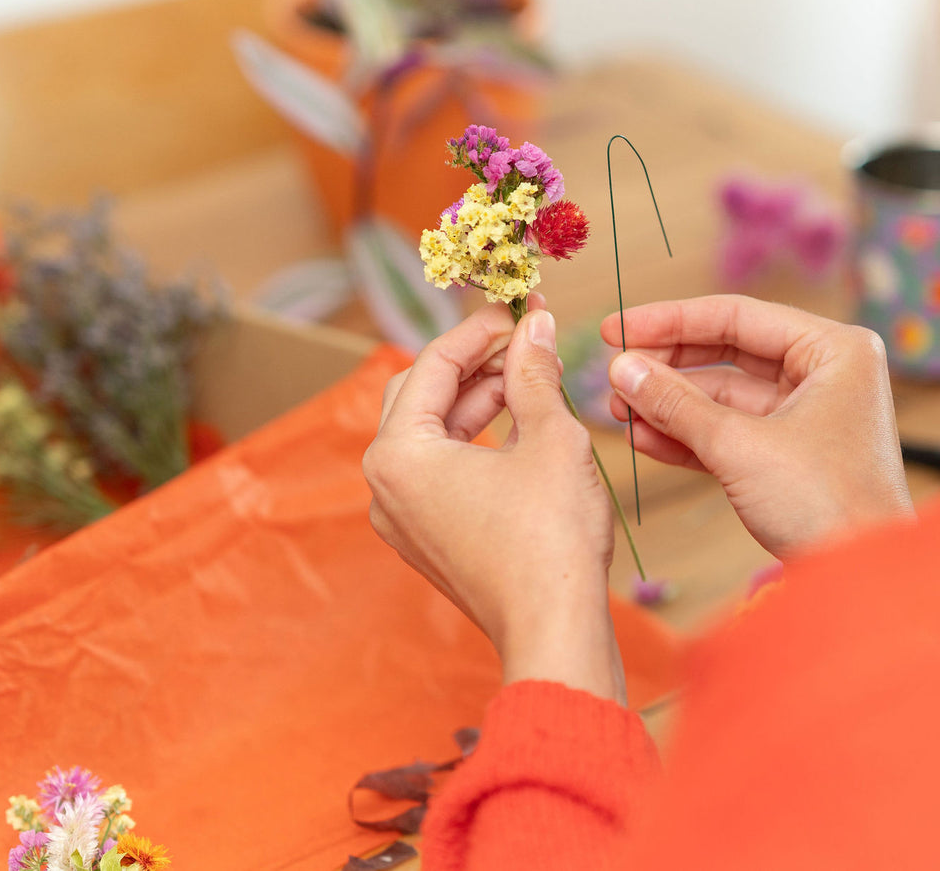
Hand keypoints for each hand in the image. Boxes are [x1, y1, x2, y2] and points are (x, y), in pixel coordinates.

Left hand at [364, 302, 624, 702]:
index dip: (479, 329)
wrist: (555, 630)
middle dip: (472, 362)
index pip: (431, 364)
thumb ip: (533, 372)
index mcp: (398, 454)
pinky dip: (474, 442)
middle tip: (524, 339)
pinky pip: (439, 473)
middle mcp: (384, 486)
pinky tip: (520, 426)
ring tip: (531, 377)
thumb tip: (535, 326)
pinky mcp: (427, 541)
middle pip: (419, 395)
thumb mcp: (550, 436)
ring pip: (430, 435)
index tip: (518, 308)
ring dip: (476, 400)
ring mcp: (402, 519)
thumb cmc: (551, 539)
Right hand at [602, 295, 913, 555]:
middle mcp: (825, 373)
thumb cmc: (827, 506)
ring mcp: (807, 415)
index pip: (737, 316)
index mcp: (834, 350)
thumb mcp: (740, 447)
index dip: (670, 321)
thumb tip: (623, 369)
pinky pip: (730, 432)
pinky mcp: (790, 455)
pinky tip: (643, 438)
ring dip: (671, 406)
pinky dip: (689, 436)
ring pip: (724, 397)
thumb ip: (676, 403)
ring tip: (619, 412)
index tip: (616, 328)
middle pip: (728, 353)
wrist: (862, 582)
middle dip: (668, 369)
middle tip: (614, 375)